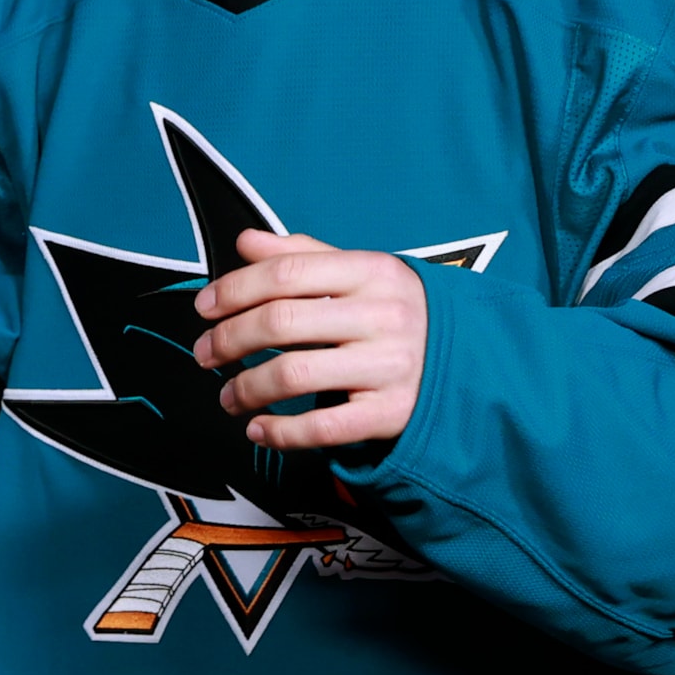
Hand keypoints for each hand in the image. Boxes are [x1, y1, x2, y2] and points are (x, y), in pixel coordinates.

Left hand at [190, 230, 425, 448]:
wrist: (471, 363)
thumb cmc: (398, 313)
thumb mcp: (361, 274)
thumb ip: (304, 256)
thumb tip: (246, 242)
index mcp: (373, 271)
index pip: (286, 273)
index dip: (234, 290)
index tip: (203, 308)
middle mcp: (384, 315)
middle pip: (281, 323)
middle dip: (229, 340)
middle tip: (204, 355)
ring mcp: (390, 366)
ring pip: (293, 375)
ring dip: (246, 389)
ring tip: (228, 396)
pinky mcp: (393, 414)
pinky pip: (323, 428)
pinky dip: (280, 432)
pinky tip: (258, 429)